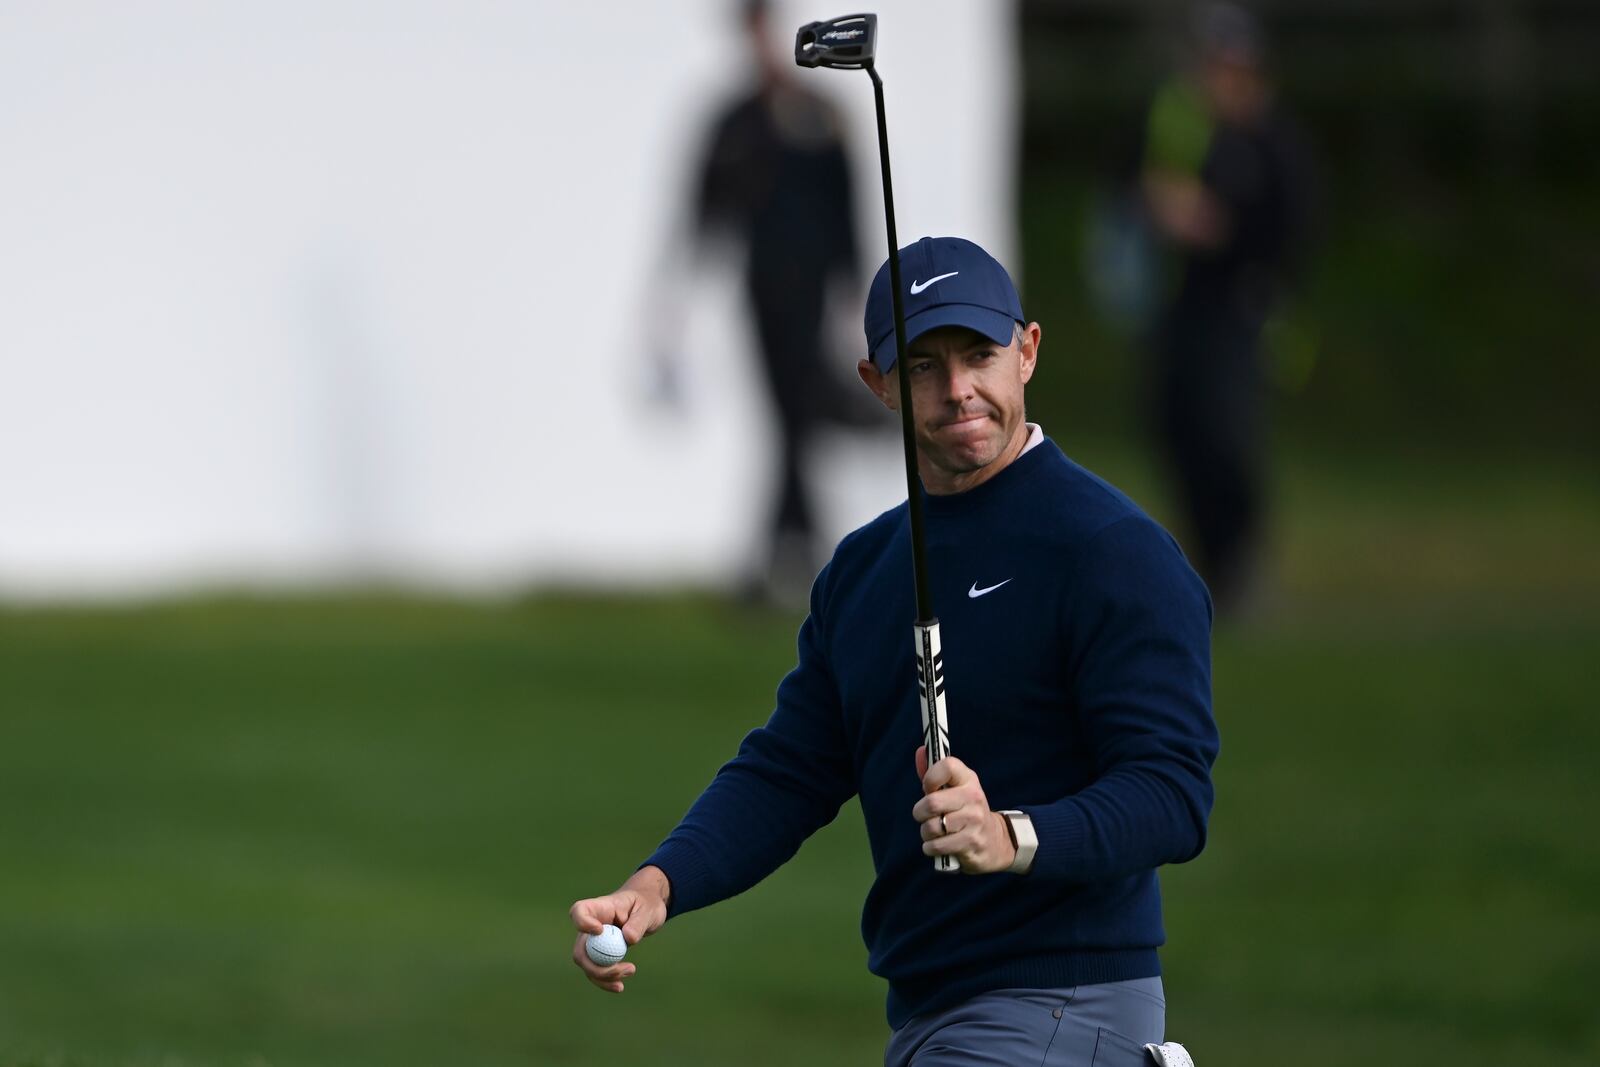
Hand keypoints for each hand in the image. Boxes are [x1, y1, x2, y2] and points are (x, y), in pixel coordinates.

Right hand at [569, 865, 671, 992]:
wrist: (646, 911)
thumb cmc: (646, 904)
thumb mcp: (648, 910)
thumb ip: (638, 923)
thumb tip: (628, 939)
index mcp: (600, 908)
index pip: (579, 911)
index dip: (583, 923)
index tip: (599, 931)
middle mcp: (591, 926)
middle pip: (580, 950)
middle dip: (598, 967)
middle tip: (624, 968)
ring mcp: (593, 943)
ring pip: (587, 966)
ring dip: (605, 977)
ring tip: (631, 971)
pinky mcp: (599, 955)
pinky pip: (596, 973)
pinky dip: (606, 982)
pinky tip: (620, 986)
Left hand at [912, 746, 1016, 873]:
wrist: (995, 840)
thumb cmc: (965, 811)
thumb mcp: (954, 789)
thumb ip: (934, 772)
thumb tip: (920, 751)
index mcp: (968, 779)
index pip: (947, 766)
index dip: (930, 777)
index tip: (928, 788)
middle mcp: (973, 797)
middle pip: (932, 803)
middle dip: (919, 812)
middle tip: (924, 815)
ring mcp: (974, 820)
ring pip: (932, 827)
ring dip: (926, 833)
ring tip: (935, 832)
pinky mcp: (971, 842)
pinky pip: (937, 846)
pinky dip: (930, 848)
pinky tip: (939, 844)